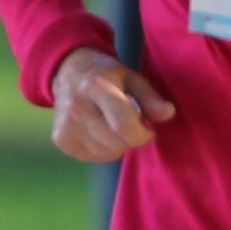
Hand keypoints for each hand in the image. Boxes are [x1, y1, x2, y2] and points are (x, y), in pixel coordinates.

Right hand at [51, 46, 177, 165]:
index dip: (143, 133)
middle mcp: (77, 108)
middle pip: (117, 143)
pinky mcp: (61, 140)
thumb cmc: (107, 75)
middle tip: (130, 124)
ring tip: (113, 125)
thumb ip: (151, 97)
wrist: (68, 72)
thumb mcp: (131, 78)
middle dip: (132, 138)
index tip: (148, 129)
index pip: (123, 125)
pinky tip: (101, 131)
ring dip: (118, 144)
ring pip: (107, 153)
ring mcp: (66, 126)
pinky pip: (95, 157)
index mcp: (95, 87)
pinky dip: (104, 149)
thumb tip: (169, 113)